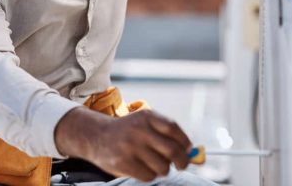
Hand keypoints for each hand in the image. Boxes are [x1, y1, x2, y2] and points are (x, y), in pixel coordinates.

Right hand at [55, 107, 191, 181]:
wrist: (97, 136)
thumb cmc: (128, 131)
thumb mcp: (144, 123)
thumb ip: (166, 134)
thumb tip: (194, 153)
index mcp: (146, 116)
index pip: (173, 128)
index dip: (185, 141)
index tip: (188, 149)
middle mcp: (139, 129)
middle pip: (172, 150)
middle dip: (182, 161)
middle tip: (181, 164)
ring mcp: (131, 147)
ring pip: (163, 167)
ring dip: (163, 169)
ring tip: (154, 163)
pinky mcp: (124, 163)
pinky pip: (149, 176)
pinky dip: (150, 175)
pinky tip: (141, 167)